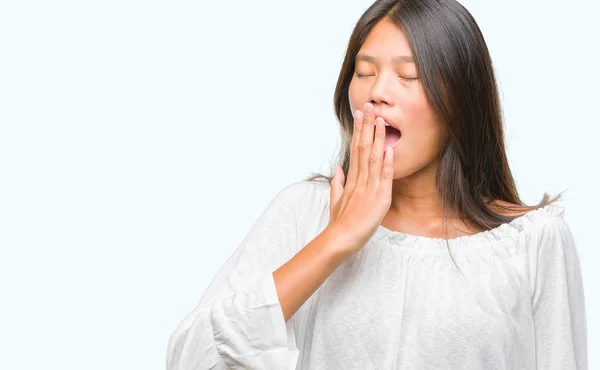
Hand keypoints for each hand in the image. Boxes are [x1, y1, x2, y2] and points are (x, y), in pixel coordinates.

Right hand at [327, 102, 394, 256]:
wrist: (340, 239)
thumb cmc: (339, 223)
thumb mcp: (336, 200)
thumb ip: (338, 183)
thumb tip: (338, 168)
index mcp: (351, 179)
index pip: (355, 149)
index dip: (359, 131)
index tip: (361, 115)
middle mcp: (359, 180)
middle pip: (363, 147)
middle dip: (367, 126)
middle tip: (369, 106)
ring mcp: (369, 188)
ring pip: (373, 158)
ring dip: (378, 138)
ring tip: (381, 120)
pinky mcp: (379, 199)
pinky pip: (383, 178)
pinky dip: (386, 163)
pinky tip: (389, 149)